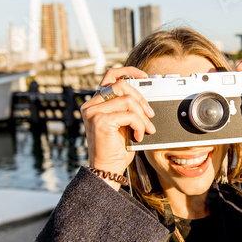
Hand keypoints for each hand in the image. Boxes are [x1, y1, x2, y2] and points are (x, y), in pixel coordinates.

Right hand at [80, 67, 155, 183]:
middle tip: (150, 115)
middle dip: (141, 99)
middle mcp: (91, 105)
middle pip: (121, 86)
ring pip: (127, 100)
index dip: (128, 72)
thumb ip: (127, 108)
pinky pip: (128, 114)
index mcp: (96, 103)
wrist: (107, 169)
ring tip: (146, 129)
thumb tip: (145, 98)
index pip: (111, 76)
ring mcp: (93, 112)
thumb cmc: (116, 150)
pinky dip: (139, 125)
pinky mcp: (99, 121)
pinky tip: (138, 136)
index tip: (143, 76)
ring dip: (142, 116)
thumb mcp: (124, 124)